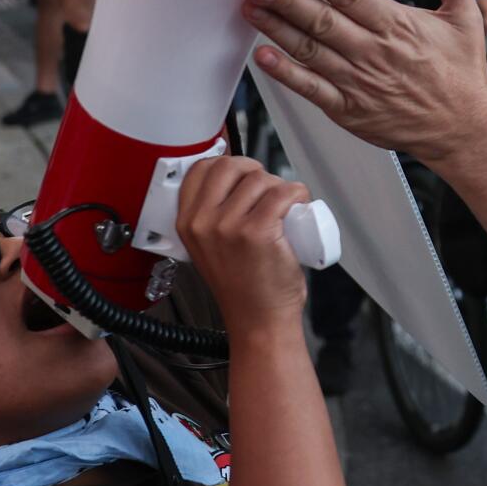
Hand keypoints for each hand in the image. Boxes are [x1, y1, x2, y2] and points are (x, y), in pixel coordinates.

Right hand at [175, 155, 310, 337]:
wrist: (259, 320)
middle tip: (269, 189)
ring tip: (285, 208)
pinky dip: (298, 193)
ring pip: (261, 179)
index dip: (227, 165)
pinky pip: (283, 193)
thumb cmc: (243, 287)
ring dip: (280, 187)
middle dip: (255, 171)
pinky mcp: (258, 231)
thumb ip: (210, 219)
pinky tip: (299, 205)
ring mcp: (229, 227)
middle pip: (230, 166)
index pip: (201, 169)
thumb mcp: (210, 248)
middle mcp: (203, 222)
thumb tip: (234, 185)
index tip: (244, 175)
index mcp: (187, 223)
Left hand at [245, 0, 486, 164]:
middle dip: (286, 1)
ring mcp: (360, 82)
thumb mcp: (465, 16)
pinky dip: (286, 73)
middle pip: (322, 21)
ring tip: (252, 9)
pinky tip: (264, 56)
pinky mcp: (350, 110)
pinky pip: (311, 89)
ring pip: (310, 50)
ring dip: (277, 29)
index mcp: (399, 26)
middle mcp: (375, 52)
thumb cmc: (462, 74)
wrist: (464, 129)